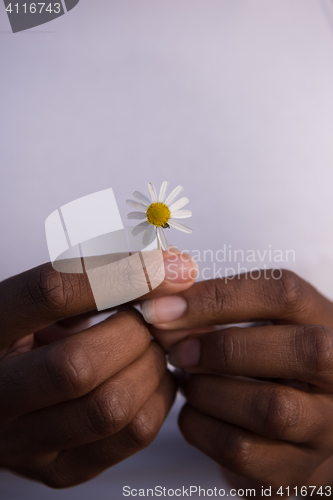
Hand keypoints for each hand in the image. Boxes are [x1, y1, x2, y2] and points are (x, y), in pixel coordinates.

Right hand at [0, 249, 197, 487]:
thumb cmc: (25, 339)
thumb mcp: (41, 303)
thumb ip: (92, 283)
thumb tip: (169, 268)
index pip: (49, 294)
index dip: (115, 275)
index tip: (163, 266)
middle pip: (80, 366)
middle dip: (133, 334)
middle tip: (146, 318)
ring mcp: (26, 443)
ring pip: (110, 409)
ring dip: (149, 368)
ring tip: (148, 347)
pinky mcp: (61, 470)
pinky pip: (133, 436)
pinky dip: (159, 397)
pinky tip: (150, 376)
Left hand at [142, 270, 332, 494]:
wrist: (298, 421)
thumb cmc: (270, 359)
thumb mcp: (258, 321)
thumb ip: (217, 310)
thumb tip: (161, 309)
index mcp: (323, 319)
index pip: (282, 293)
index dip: (218, 297)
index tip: (163, 308)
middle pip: (301, 350)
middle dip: (225, 349)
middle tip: (179, 352)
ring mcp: (325, 426)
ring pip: (273, 409)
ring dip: (210, 392)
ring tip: (187, 382)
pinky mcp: (297, 469)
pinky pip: (244, 452)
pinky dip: (201, 428)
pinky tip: (193, 411)